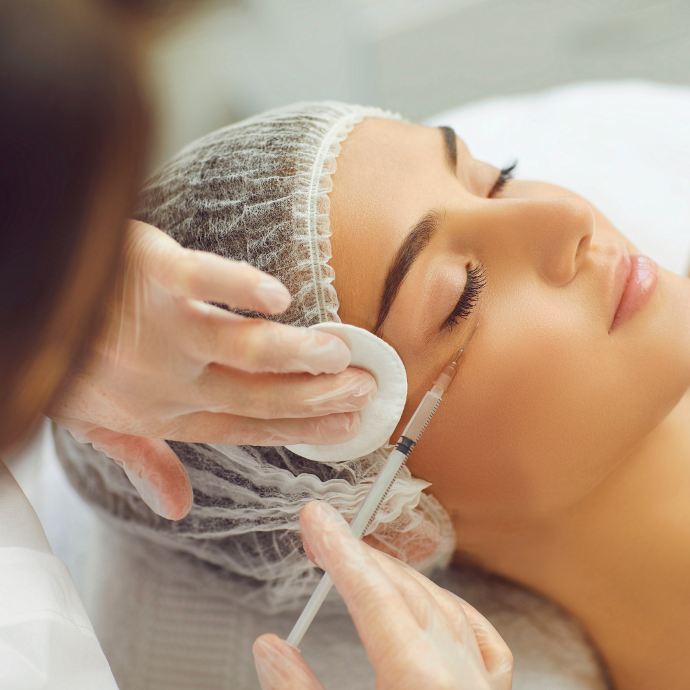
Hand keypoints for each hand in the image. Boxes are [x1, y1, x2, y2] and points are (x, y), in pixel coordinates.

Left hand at [50, 222, 376, 519]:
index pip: (250, 428)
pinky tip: (279, 299)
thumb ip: (145, 463)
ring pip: (245, 349)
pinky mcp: (153, 275)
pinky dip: (241, 289)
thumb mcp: (101, 427)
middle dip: (318, 396)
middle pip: (261, 395)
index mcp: (168, 412)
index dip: (302, 431)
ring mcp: (165, 331)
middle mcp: (173, 381)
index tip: (346, 427)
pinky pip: (204, 282)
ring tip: (341, 354)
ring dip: (297, 355)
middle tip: (365, 389)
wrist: (18, 313)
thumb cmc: (60, 364)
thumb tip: (177, 507)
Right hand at [252, 501, 512, 689]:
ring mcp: (482, 688)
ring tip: (361, 565)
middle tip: (323, 535)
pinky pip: (480, 640)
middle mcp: (460, 681)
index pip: (374, 599)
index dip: (341, 551)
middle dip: (361, 558)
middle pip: (407, 596)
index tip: (317, 516)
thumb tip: (270, 647)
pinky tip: (432, 603)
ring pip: (444, 611)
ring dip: (400, 580)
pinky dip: (450, 612)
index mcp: (420, 687)